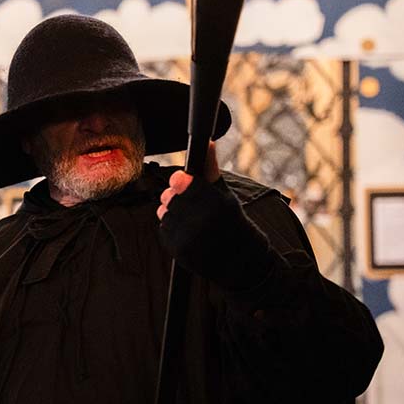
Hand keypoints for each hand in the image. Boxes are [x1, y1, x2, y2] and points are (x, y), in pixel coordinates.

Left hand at [156, 143, 275, 291]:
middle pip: (169, 196)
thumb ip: (211, 169)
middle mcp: (200, 221)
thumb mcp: (225, 194)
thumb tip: (207, 142)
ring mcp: (187, 237)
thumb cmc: (232, 221)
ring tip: (190, 218)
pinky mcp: (177, 250)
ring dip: (173, 212)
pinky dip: (172, 228)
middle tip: (189, 203)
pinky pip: (163, 229)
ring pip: (164, 212)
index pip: (179, 181)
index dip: (179, 180)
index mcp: (214, 203)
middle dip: (175, 197)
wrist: (239, 261)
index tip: (182, 181)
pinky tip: (187, 231)